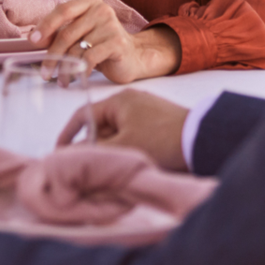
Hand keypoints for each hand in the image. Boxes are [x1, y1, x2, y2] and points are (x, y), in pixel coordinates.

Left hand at [32, 0, 180, 83]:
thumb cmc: (102, 45)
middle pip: (67, 32)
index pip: (63, 10)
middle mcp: (101, 10)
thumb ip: (59, 32)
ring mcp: (111, 26)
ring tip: (62, 80)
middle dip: (52, 54)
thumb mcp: (80, 36)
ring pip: (77, 48)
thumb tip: (34, 37)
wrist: (133, 58)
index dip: (46, 25)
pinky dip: (81, 70)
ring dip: (65, 67)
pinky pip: (90, 58)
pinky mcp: (118, 43)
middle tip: (44, 71)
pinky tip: (79, 77)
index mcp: (90, 3)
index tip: (33, 40)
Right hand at [57, 89, 190, 170]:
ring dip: (111, 146)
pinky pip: (133, 131)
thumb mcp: (123, 147)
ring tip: (110, 164)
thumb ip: (94, 150)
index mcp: (118, 100)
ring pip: (118, 129)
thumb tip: (70, 154)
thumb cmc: (161, 140)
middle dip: (93, 143)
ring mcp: (146, 109)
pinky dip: (126, 145)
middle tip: (87, 162)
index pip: (83, 114)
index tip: (60, 150)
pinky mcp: (159, 120)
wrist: (203, 139)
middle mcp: (131, 100)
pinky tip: (129, 159)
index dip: (68, 133)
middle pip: (101, 123)